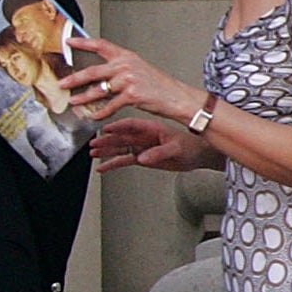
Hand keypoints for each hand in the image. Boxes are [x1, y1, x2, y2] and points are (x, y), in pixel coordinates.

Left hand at [62, 34, 205, 124]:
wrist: (178, 97)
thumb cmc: (159, 85)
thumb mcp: (139, 70)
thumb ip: (119, 69)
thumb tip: (98, 75)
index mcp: (127, 56)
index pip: (100, 45)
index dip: (82, 43)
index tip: (68, 42)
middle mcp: (126, 66)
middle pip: (92, 71)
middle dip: (74, 78)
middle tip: (61, 83)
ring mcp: (128, 80)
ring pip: (98, 90)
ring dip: (83, 97)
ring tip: (73, 102)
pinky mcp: (131, 95)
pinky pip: (109, 105)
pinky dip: (99, 112)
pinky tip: (93, 115)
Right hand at [88, 115, 206, 173]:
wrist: (198, 155)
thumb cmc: (191, 147)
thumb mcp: (176, 149)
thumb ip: (158, 153)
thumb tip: (142, 157)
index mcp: (151, 128)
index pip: (131, 125)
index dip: (118, 127)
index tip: (106, 128)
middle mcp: (143, 137)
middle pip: (121, 137)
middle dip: (107, 140)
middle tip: (94, 143)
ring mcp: (142, 147)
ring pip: (120, 148)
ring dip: (107, 151)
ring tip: (93, 153)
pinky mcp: (142, 157)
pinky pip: (124, 160)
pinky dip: (113, 163)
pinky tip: (103, 166)